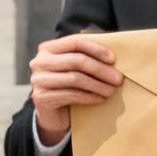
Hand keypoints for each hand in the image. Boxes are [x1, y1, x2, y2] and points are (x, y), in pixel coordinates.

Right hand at [28, 31, 122, 145]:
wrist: (52, 114)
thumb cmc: (68, 86)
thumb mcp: (75, 68)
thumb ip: (87, 54)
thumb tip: (112, 44)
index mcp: (48, 48)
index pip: (75, 41)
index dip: (96, 49)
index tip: (113, 59)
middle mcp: (39, 62)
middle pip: (76, 60)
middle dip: (101, 70)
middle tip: (118, 79)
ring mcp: (38, 80)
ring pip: (75, 78)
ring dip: (98, 85)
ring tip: (112, 90)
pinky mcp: (41, 97)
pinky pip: (71, 95)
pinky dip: (90, 97)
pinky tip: (101, 99)